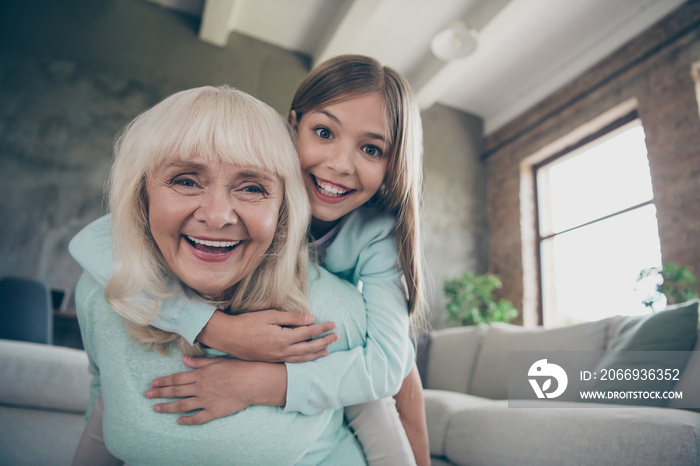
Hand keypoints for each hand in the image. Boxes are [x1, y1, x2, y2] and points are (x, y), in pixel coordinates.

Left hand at [146, 356, 285, 424]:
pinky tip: (178, 421)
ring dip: (167, 407)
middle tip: (147, 395)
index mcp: (200, 375)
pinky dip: (187, 420)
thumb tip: (184, 360)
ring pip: (182, 405)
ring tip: (156, 408)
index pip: (177, 378)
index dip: (164, 381)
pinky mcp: (213, 411)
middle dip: (160, 393)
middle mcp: (200, 388)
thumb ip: (199, 362)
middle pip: (176, 391)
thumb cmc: (237, 368)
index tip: (153, 383)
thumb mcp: (217, 361)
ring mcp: (205, 401)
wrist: (252, 382)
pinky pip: (197, 418)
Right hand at [197, 310, 337, 362]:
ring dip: (316, 354)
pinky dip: (304, 360)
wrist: (227, 337)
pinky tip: (308, 357)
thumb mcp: (270, 316)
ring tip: (327, 351)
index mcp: (283, 339)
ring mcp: (277, 358)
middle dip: (324, 342)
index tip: (334, 324)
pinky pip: (293, 362)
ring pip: (302, 358)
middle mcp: (282, 352)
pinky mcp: (271, 361)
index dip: (323, 328)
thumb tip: (311, 319)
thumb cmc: (247, 323)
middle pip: (309, 348)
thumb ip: (291, 318)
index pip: (309, 333)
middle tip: (337, 337)